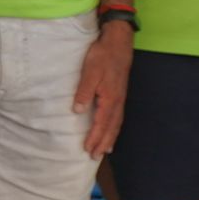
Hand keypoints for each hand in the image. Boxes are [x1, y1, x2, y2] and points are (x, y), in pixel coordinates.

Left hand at [73, 20, 133, 159]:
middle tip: (94, 157)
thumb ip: (84, 91)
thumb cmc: (102, 56)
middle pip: (111, 128)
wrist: (118, 43)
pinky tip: (111, 131)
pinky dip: (115, 128)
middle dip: (102, 143)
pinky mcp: (120, 94)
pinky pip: (118, 116)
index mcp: (109, 98)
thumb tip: (78, 110)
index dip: (94, 137)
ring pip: (116, 124)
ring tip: (104, 151)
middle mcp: (117, 102)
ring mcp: (120, 98)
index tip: (87, 150)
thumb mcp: (89, 72)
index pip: (101, 123)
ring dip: (109, 138)